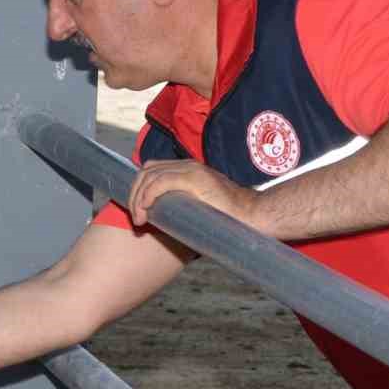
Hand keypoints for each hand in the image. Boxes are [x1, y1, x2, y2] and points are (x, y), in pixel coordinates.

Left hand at [128, 160, 262, 232]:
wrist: (255, 216)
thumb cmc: (229, 219)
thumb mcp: (199, 210)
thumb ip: (182, 209)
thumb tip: (162, 223)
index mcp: (188, 170)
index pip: (152, 171)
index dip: (138, 189)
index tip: (137, 212)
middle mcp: (187, 165)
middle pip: (147, 171)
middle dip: (134, 194)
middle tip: (136, 218)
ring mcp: (192, 169)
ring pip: (150, 175)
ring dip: (138, 197)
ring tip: (139, 220)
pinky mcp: (195, 178)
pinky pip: (161, 181)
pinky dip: (148, 195)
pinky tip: (146, 210)